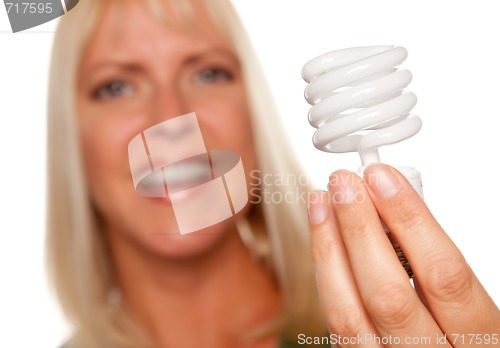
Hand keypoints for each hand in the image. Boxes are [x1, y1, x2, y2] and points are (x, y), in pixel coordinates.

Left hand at [307, 164, 499, 346]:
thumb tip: (390, 207)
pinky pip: (335, 323)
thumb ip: (435, 263)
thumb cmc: (462, 336)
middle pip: (388, 294)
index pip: (443, 274)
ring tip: (322, 203)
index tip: (383, 179)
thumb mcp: (470, 305)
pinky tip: (323, 242)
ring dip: (330, 248)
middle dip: (360, 228)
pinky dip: (325, 275)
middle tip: (343, 184)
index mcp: (479, 339)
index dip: (409, 220)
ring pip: (348, 313)